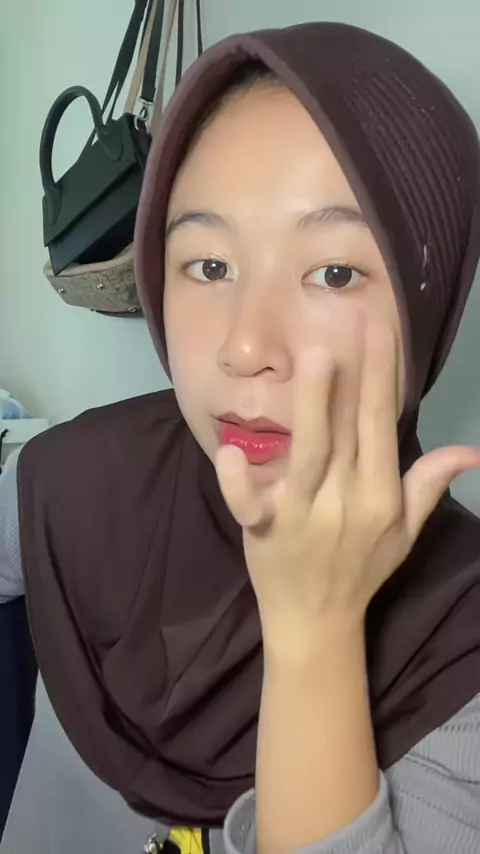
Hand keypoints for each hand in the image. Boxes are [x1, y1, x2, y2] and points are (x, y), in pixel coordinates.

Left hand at [215, 313, 479, 639]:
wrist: (315, 621)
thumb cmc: (360, 569)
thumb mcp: (404, 532)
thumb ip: (428, 486)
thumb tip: (470, 451)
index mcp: (379, 495)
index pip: (381, 425)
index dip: (382, 375)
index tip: (380, 328)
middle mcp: (346, 499)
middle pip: (349, 430)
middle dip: (352, 374)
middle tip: (348, 318)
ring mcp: (303, 514)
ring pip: (309, 453)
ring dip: (312, 405)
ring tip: (314, 356)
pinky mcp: (262, 529)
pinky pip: (249, 504)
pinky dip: (237, 482)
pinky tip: (229, 451)